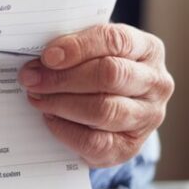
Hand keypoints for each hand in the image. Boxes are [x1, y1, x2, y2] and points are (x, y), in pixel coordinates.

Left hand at [18, 23, 173, 167]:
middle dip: (63, 78)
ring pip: (103, 110)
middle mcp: (156, 83)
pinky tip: (50, 118)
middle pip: (109, 75)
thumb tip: (37, 63)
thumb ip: (71, 48)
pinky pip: (94, 142)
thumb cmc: (98, 70)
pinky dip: (65, 129)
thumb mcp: (92, 51)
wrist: (114, 111)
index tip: (47, 56)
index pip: (117, 41)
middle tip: (32, 79)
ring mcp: (148, 117)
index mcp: (148, 49)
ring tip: (37, 98)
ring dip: (61, 103)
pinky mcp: (130, 147)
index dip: (78, 47)